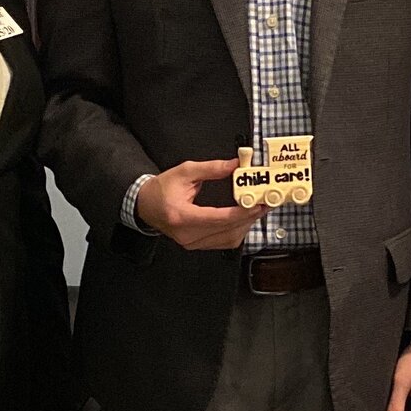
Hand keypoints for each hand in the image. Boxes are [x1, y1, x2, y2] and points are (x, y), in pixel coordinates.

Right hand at [138, 159, 262, 251]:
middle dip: (249, 217)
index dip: (241, 212)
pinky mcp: (196, 245)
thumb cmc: (161, 189)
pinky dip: (237, 231)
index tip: (257, 203)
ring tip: (257, 210)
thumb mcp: (185, 172)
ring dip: (245, 225)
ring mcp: (191, 243)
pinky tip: (244, 219)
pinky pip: (223, 242)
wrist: (145, 205)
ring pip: (228, 239)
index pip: (218, 218)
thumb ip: (211, 168)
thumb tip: (235, 165)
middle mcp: (187, 234)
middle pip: (227, 230)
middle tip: (264, 204)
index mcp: (182, 216)